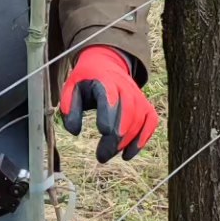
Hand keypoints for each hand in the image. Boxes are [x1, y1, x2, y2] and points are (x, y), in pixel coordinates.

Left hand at [60, 47, 157, 162]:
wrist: (106, 64)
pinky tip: (128, 154)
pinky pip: (150, 122)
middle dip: (116, 137)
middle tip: (102, 156)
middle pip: (128, 112)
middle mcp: (125, 86)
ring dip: (127, 141)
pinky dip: (142, 139)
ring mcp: (138, 95)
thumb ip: (68, 107)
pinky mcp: (145, 105)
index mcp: (104, 80)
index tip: (103, 132)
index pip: (110, 96)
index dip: (109, 114)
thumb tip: (74, 131)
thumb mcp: (71, 87)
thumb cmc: (87, 81)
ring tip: (110, 155)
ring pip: (140, 119)